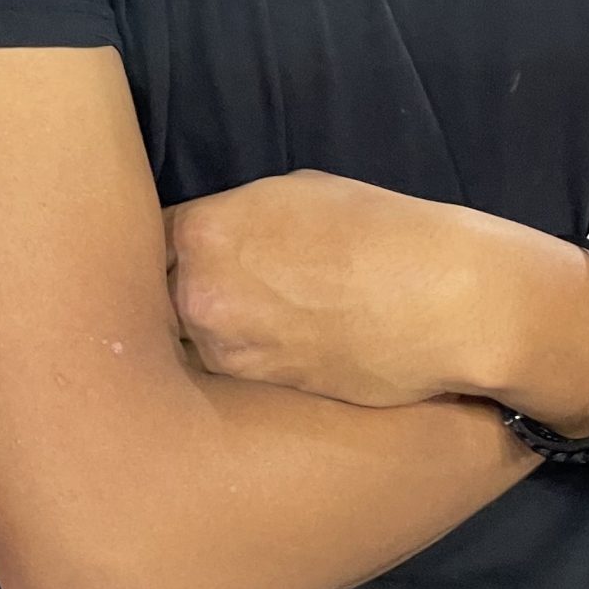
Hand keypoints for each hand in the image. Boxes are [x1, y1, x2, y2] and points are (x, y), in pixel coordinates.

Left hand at [165, 171, 505, 407]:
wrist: (442, 302)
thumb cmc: (377, 230)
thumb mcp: (291, 194)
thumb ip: (234, 219)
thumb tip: (214, 238)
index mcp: (200, 232)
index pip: (146, 243)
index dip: (165, 251)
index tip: (179, 255)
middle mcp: (197, 296)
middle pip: (157, 298)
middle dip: (175, 295)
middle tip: (217, 290)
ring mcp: (226, 352)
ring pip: (186, 343)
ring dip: (207, 334)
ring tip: (253, 319)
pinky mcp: (259, 394)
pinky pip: (226, 375)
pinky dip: (240, 363)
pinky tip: (276, 345)